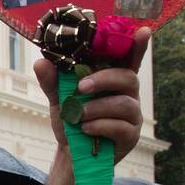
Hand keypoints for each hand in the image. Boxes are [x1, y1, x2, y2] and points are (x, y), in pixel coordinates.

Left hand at [33, 27, 147, 165]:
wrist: (71, 153)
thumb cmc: (71, 120)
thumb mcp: (58, 98)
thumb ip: (52, 81)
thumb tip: (41, 62)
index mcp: (114, 80)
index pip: (129, 59)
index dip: (138, 46)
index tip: (143, 31)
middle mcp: (128, 94)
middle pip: (129, 77)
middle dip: (104, 79)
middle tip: (81, 87)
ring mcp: (133, 115)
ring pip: (124, 103)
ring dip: (97, 107)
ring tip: (78, 116)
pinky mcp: (130, 135)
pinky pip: (121, 126)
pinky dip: (100, 126)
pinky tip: (85, 129)